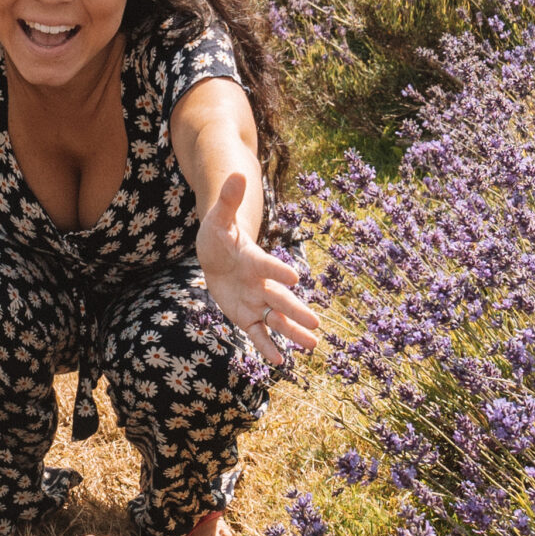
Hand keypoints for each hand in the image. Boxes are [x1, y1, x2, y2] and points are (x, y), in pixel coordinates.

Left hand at [196, 174, 320, 366]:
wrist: (218, 253)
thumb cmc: (219, 234)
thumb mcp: (218, 219)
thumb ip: (228, 199)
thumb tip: (237, 173)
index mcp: (255, 260)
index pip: (267, 266)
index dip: (278, 271)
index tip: (295, 277)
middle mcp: (261, 284)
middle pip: (280, 300)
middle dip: (296, 312)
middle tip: (316, 324)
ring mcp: (255, 301)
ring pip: (275, 320)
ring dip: (292, 334)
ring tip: (313, 347)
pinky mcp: (246, 316)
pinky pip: (257, 333)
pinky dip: (266, 347)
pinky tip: (279, 362)